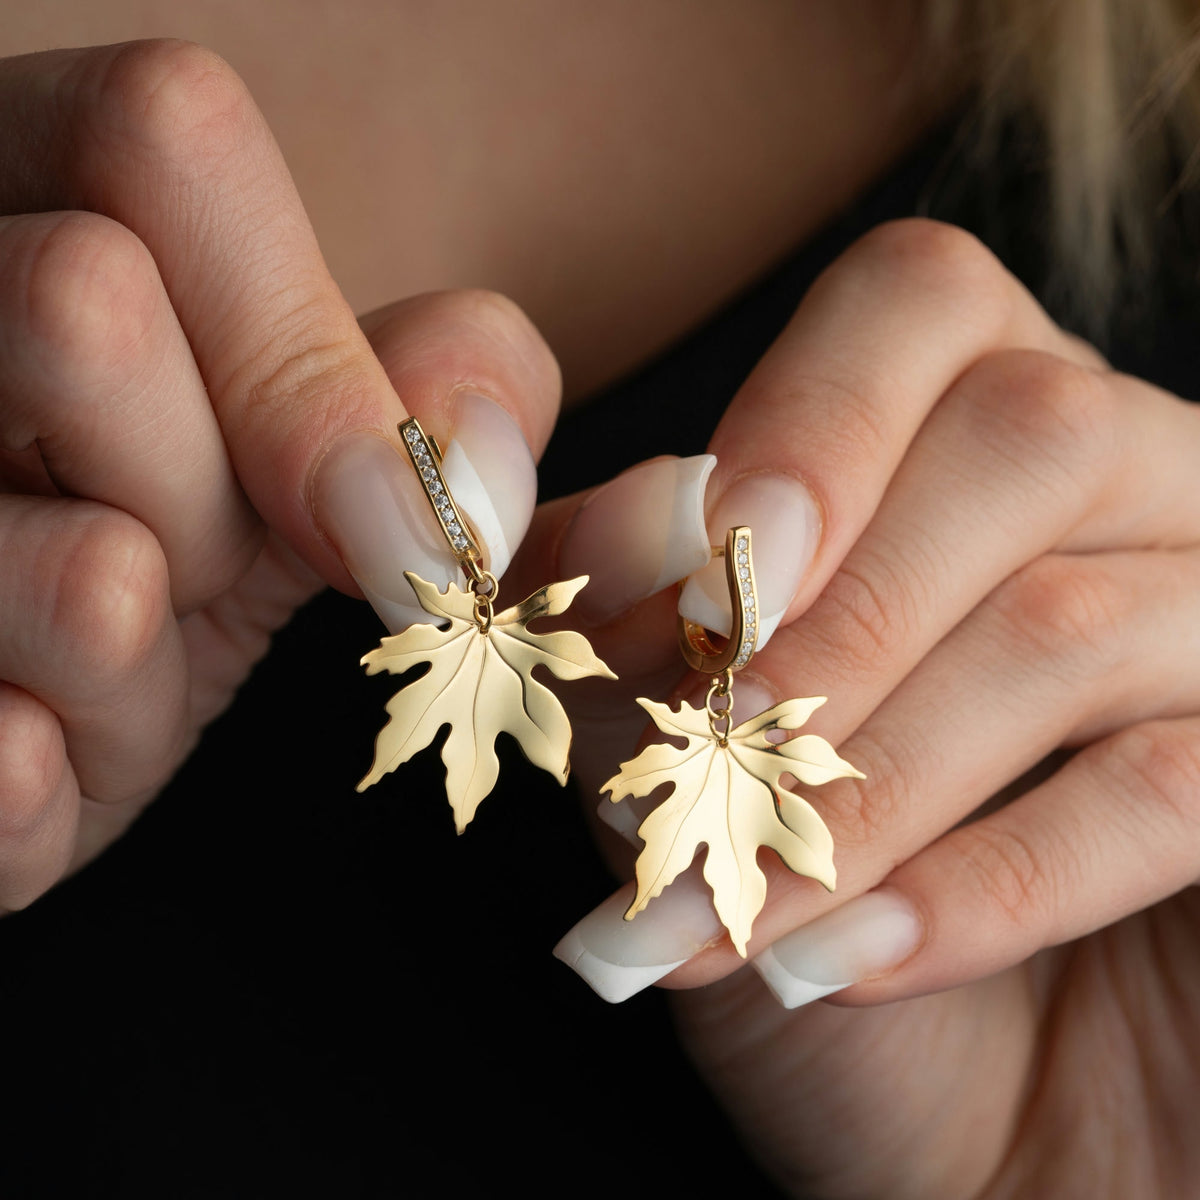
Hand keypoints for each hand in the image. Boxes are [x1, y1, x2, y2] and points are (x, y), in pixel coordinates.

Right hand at [0, 40, 559, 911]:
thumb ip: (438, 389)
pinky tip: (40, 752)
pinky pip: (4, 764)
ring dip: (148, 666)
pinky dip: (60, 781)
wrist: (33, 679)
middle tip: (184, 561)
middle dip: (209, 496)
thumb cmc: (184, 526)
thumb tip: (478, 479)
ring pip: (82, 578)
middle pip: (79, 307)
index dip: (299, 343)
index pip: (163, 134)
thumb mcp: (317, 431)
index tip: (368, 508)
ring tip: (108, 663)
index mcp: (29, 199)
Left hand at [529, 219, 1199, 1196]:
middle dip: (839, 622)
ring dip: (869, 789)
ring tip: (741, 908)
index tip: (713, 569)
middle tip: (716, 760)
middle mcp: (1121, 488)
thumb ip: (628, 604)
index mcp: (957, 430)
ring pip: (1074, 624)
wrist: (938, 1096)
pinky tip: (850, 962)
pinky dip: (980, 889)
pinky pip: (1170, 787)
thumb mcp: (660, 728)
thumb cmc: (790, 884)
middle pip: (1028, 431)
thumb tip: (647, 513)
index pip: (921, 299)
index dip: (813, 417)